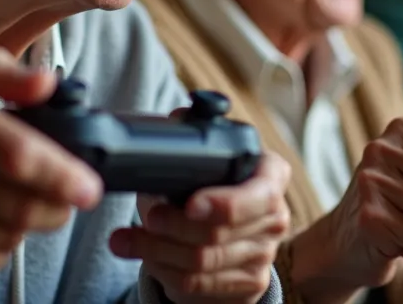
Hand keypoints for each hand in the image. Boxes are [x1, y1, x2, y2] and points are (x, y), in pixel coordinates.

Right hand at [0, 48, 102, 275]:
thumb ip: (3, 74)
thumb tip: (48, 83)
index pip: (16, 154)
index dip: (61, 175)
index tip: (89, 188)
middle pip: (22, 205)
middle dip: (57, 206)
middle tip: (64, 198)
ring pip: (8, 235)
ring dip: (29, 225)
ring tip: (20, 204)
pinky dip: (0, 244)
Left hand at [110, 145, 290, 303]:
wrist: (220, 230)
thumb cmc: (209, 186)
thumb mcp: (203, 157)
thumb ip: (192, 132)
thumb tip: (177, 118)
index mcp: (271, 175)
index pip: (256, 196)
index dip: (222, 203)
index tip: (190, 205)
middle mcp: (276, 216)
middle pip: (219, 233)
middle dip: (173, 227)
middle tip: (147, 218)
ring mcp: (265, 254)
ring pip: (202, 262)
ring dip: (156, 250)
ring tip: (126, 239)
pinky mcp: (249, 283)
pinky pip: (198, 284)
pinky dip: (163, 271)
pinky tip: (146, 256)